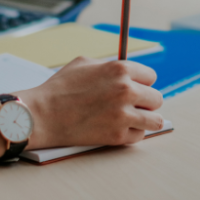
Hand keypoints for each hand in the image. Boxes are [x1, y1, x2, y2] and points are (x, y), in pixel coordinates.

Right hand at [14, 57, 163, 149]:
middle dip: (145, 102)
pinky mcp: (117, 136)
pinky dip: (132, 134)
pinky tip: (119, 129)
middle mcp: (126, 90)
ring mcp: (123, 114)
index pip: (151, 77)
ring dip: (146, 120)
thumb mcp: (84, 63)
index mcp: (120, 69)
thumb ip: (109, 66)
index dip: (142, 83)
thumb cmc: (60, 88)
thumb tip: (127, 71)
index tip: (135, 89)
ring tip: (134, 119)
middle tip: (132, 105)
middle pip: (156, 98)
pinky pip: (140, 136)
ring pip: (155, 120)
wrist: (42, 115)